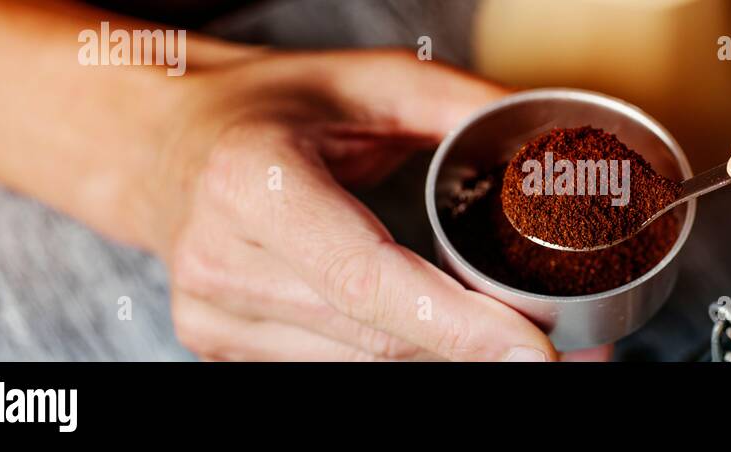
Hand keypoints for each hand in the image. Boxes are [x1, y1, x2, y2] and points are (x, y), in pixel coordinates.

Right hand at [143, 51, 561, 360]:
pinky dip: (401, 353)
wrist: (164, 144)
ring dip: (445, 357)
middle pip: (378, 336)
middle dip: (477, 346)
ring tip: (512, 338)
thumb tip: (557, 147)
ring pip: (364, 364)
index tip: (538, 347)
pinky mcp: (220, 346)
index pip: (368, 279)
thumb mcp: (371, 81)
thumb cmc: (269, 107)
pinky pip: (335, 366)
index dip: (459, 326)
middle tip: (566, 344)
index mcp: (256, 183)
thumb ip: (465, 108)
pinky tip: (443, 334)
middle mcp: (222, 259)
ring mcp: (214, 315)